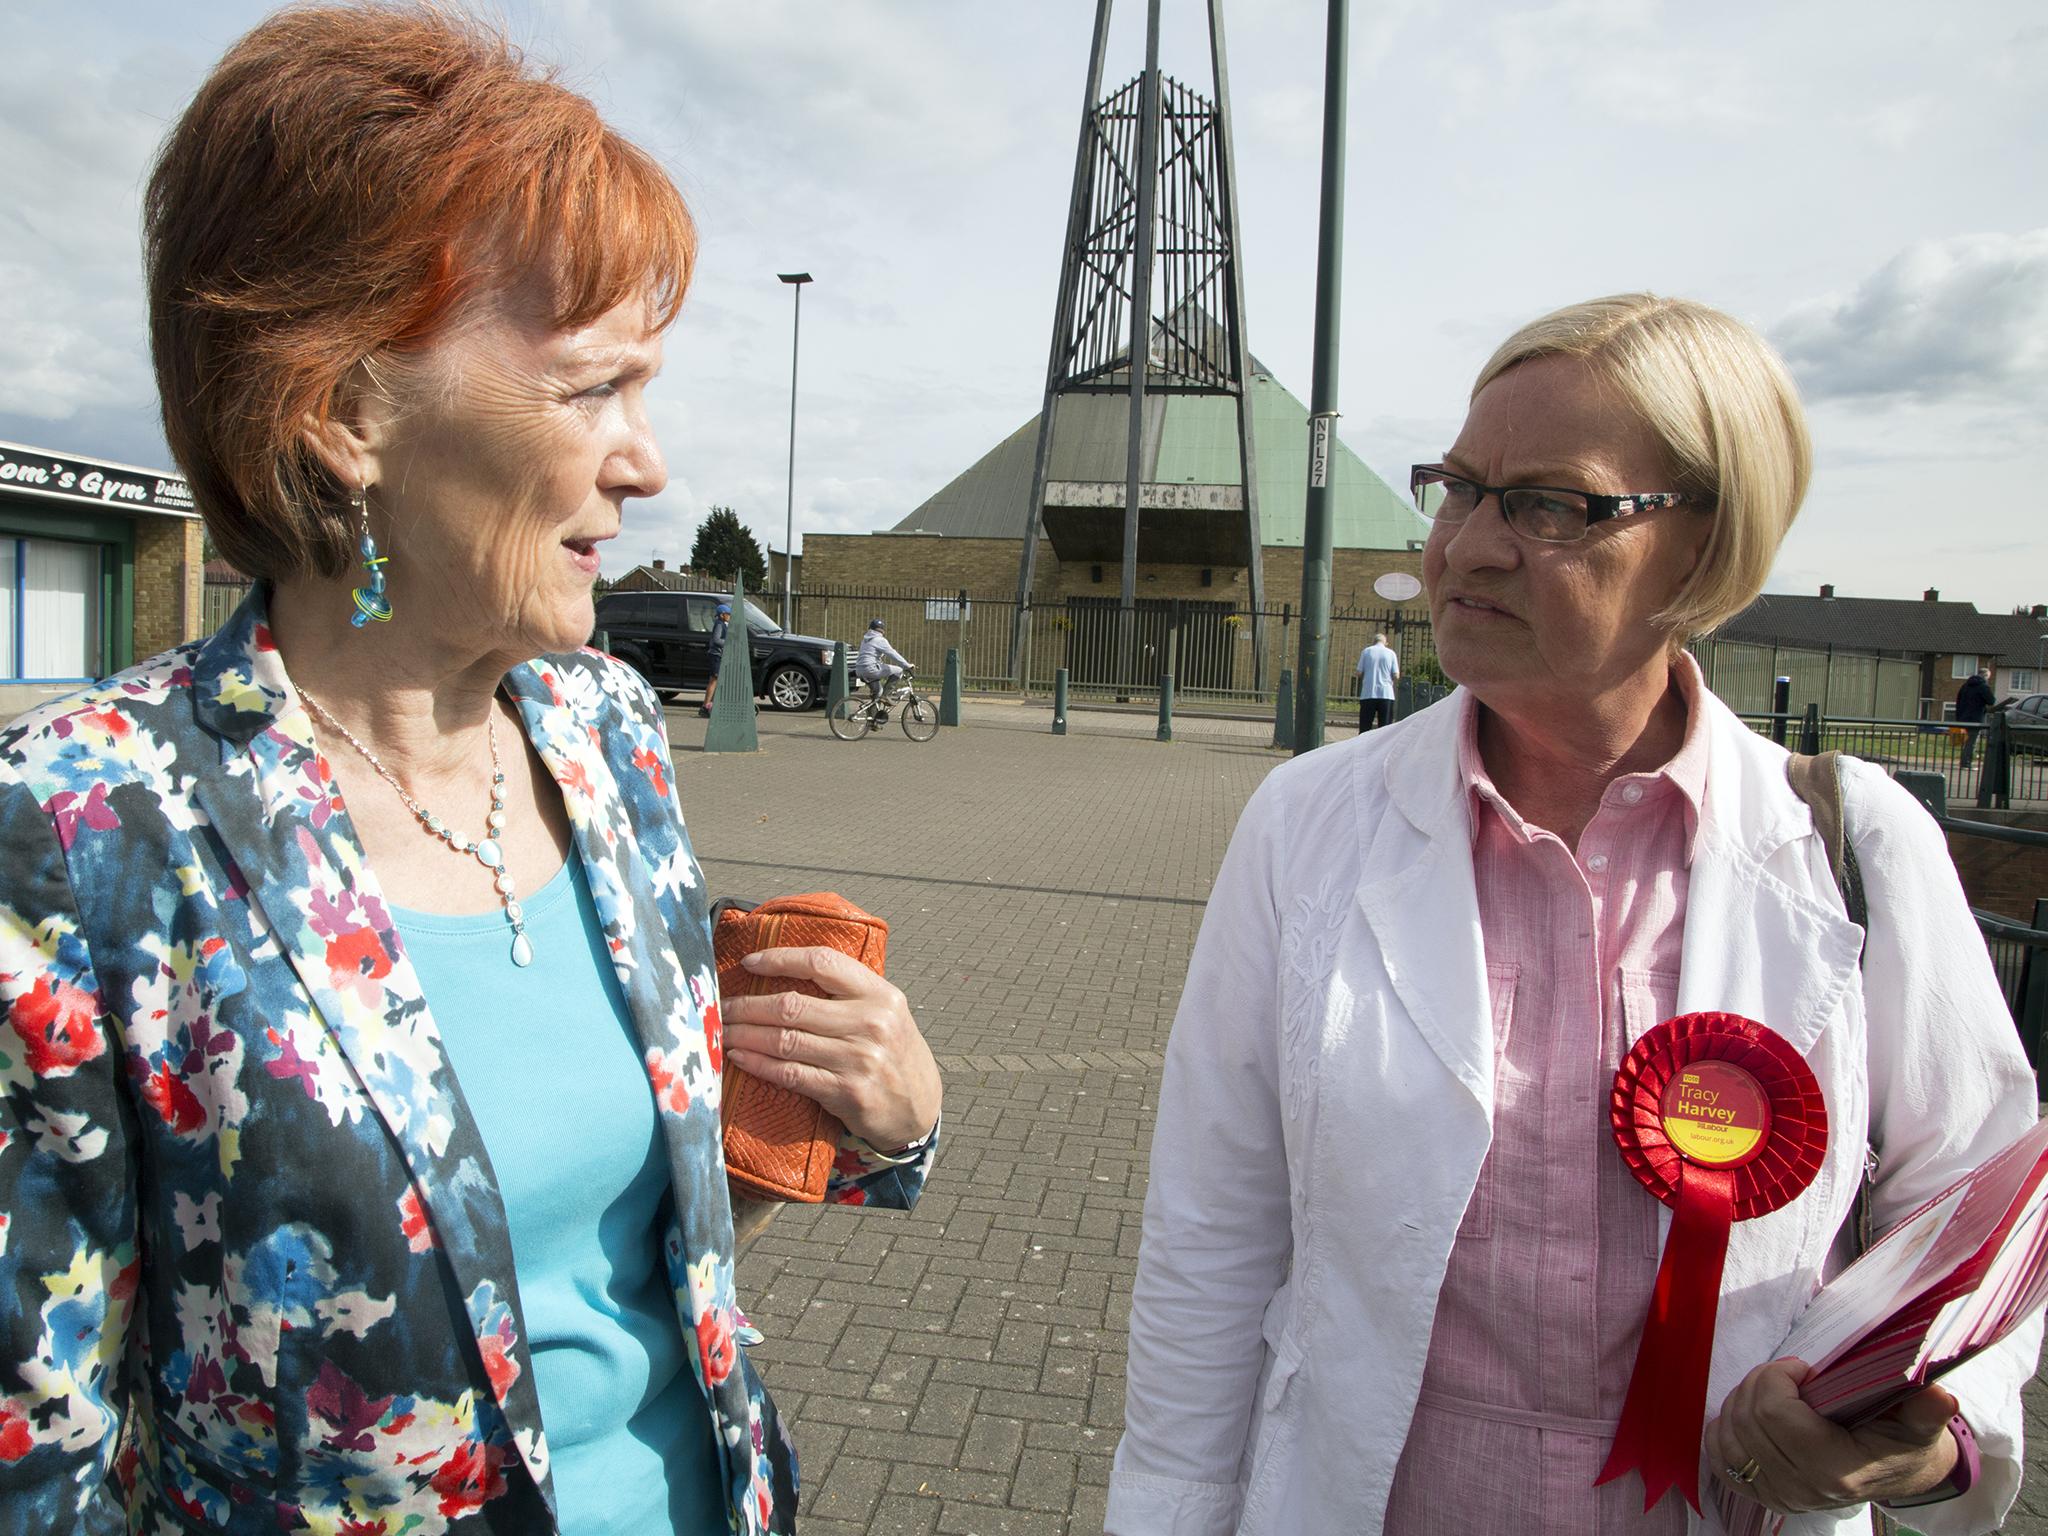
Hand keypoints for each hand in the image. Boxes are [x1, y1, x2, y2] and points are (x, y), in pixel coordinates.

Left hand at [720, 946, 941, 1150]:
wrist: (919, 1108)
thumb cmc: (893, 1052)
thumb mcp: (886, 1012)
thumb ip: (848, 992)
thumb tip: (785, 970)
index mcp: (880, 994)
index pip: (822, 962)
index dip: (780, 959)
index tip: (749, 962)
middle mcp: (871, 1023)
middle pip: (792, 1005)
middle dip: (747, 1005)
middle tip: (721, 1006)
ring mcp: (859, 1060)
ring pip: (785, 1040)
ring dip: (745, 1035)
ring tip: (723, 1031)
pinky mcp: (846, 1093)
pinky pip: (790, 1074)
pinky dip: (758, 1064)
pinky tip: (740, 1057)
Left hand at [1706, 1358, 1959, 1512]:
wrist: (1895, 1474)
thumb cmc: (1901, 1442)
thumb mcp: (1920, 1424)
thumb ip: (1927, 1411)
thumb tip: (1943, 1398)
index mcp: (1836, 1470)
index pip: (1775, 1413)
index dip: (1778, 1378)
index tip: (1803, 1368)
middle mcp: (1802, 1489)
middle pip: (1748, 1418)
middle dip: (1760, 1381)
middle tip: (1786, 1374)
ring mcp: (1779, 1496)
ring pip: (1729, 1433)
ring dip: (1741, 1400)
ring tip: (1771, 1389)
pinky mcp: (1763, 1495)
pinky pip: (1720, 1458)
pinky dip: (1723, 1429)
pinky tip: (1747, 1412)